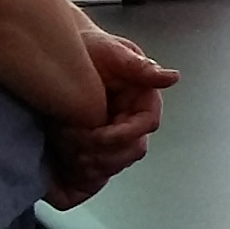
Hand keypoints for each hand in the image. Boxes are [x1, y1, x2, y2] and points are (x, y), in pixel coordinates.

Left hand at [44, 31, 176, 207]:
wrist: (56, 54)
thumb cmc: (89, 48)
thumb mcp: (113, 52)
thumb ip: (140, 67)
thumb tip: (172, 77)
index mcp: (143, 103)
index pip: (146, 125)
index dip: (123, 133)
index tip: (98, 134)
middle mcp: (131, 124)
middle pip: (131, 151)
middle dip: (105, 153)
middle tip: (76, 145)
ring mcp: (112, 140)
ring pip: (114, 165)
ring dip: (92, 164)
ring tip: (67, 152)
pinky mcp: (92, 152)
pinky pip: (92, 176)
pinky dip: (78, 179)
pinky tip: (61, 172)